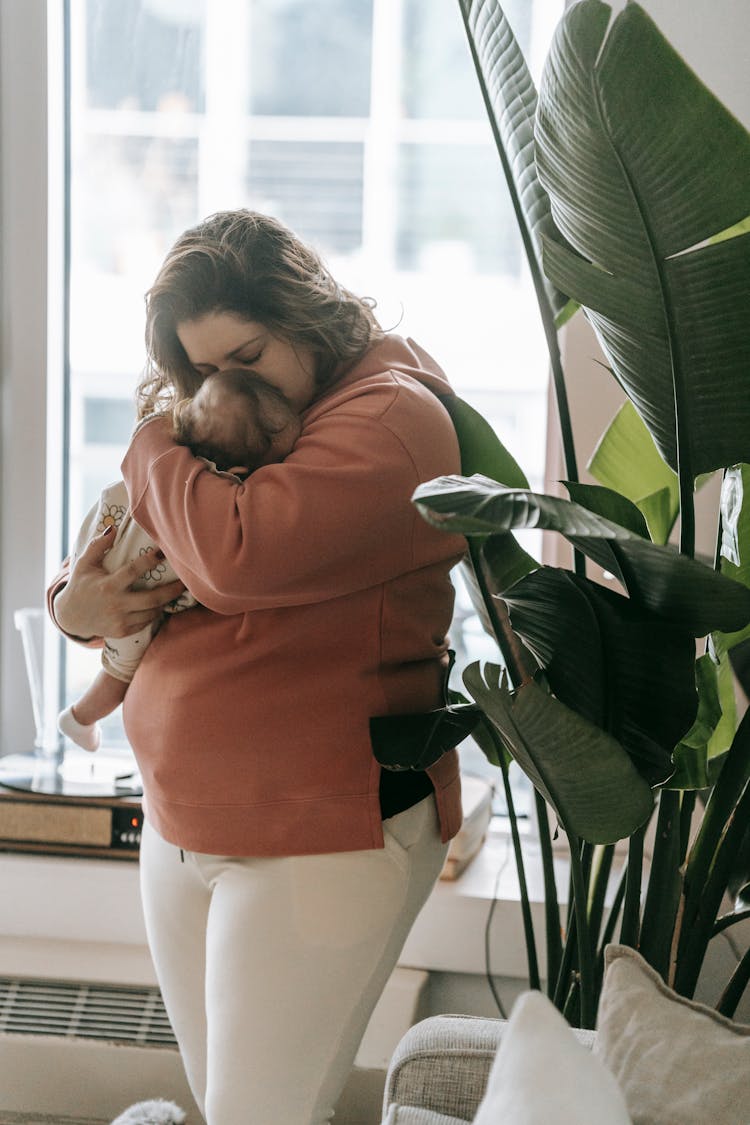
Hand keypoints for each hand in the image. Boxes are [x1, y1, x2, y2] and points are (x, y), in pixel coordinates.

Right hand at [53, 527, 185, 639]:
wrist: (70, 616)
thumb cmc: (81, 584)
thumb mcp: (84, 563)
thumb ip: (98, 546)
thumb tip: (113, 528)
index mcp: (108, 585)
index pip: (133, 571)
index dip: (149, 561)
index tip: (163, 552)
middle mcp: (116, 605)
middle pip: (152, 598)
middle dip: (172, 590)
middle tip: (186, 581)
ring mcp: (120, 621)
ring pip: (152, 612)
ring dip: (166, 601)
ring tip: (177, 591)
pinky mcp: (123, 632)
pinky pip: (146, 622)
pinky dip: (155, 613)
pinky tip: (162, 603)